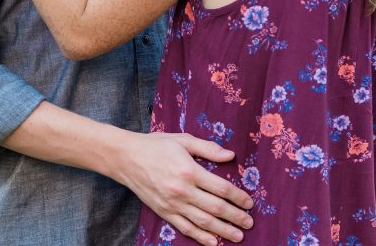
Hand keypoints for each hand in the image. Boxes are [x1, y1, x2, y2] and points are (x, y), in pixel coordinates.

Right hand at [114, 132, 253, 244]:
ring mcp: (172, 204)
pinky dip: (200, 237)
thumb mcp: (182, 140)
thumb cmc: (156, 146)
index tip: (249, 203)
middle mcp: (182, 190)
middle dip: (235, 217)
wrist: (126, 158)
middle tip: (249, 223)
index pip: (221, 188)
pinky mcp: (164, 212)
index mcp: (189, 171)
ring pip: (203, 222)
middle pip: (215, 208)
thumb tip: (231, 155)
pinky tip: (213, 241)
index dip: (238, 197)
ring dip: (223, 230)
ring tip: (238, 236)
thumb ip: (208, 148)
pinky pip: (185, 228)